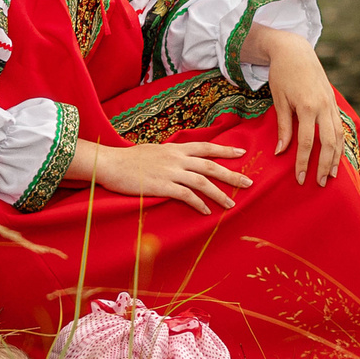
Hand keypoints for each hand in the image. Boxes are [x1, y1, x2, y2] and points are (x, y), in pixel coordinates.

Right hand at [70, 138, 250, 212]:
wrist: (110, 164)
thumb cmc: (128, 160)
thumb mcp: (153, 151)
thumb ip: (169, 156)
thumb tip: (180, 161)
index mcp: (175, 149)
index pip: (206, 147)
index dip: (225, 149)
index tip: (242, 151)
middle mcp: (177, 159)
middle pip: (211, 166)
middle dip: (232, 175)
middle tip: (249, 183)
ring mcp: (171, 172)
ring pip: (203, 182)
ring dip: (220, 194)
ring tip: (231, 204)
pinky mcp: (163, 186)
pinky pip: (187, 196)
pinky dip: (200, 204)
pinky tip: (207, 212)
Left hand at [253, 27, 346, 185]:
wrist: (294, 50)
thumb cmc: (281, 74)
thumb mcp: (278, 100)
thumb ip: (283, 126)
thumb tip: (281, 152)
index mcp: (307, 107)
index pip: (307, 142)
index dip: (304, 162)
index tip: (300, 178)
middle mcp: (323, 106)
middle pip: (328, 143)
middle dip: (324, 165)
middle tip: (319, 183)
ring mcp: (331, 104)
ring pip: (338, 136)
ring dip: (336, 157)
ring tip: (332, 175)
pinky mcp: (333, 101)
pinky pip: (340, 126)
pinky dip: (340, 142)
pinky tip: (337, 155)